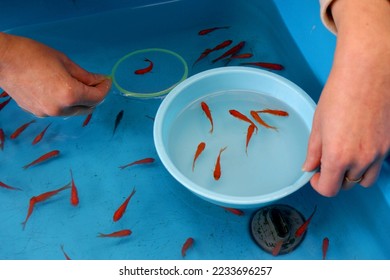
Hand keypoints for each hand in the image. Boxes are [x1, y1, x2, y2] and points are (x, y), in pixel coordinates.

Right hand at [0, 33, 111, 116]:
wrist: (1, 60)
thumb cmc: (33, 55)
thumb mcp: (65, 62)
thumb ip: (85, 76)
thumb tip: (99, 81)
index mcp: (69, 94)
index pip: (97, 98)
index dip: (105, 88)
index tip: (106, 81)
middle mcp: (60, 109)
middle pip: (88, 108)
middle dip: (94, 96)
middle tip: (94, 83)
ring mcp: (47, 113)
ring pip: (72, 111)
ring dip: (79, 100)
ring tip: (74, 83)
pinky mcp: (36, 113)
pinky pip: (58, 110)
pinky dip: (64, 102)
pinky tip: (58, 88)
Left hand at [302, 0, 389, 195]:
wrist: (367, 73)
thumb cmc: (339, 94)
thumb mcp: (318, 125)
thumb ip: (313, 151)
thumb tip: (308, 168)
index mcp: (338, 156)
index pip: (329, 189)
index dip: (319, 185)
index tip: (315, 176)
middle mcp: (361, 159)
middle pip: (346, 185)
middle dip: (334, 178)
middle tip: (326, 162)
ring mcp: (379, 153)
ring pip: (364, 178)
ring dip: (352, 174)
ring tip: (344, 155)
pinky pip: (378, 164)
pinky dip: (367, 162)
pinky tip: (358, 143)